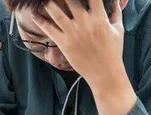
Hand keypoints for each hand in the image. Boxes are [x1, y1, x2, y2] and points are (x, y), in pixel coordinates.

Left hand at [31, 0, 136, 114]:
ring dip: (49, 4)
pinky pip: (49, 30)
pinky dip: (40, 21)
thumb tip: (115, 0)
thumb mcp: (118, 29)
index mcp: (100, 18)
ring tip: (43, 0)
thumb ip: (115, 12)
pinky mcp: (64, 43)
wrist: (104, 72)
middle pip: (71, 2)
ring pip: (57, 13)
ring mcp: (73, 33)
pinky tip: (33, 15)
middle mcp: (85, 23)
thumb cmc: (113, 51)